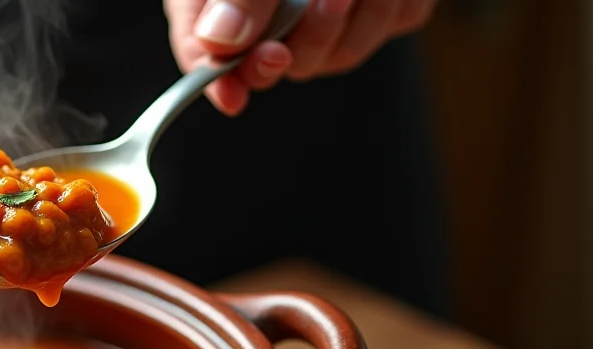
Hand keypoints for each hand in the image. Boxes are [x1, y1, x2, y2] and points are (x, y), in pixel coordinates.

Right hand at [164, 0, 435, 115]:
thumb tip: (220, 38)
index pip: (204, 46)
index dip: (214, 77)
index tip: (232, 96)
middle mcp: (269, 2)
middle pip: (273, 60)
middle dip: (297, 43)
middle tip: (319, 2)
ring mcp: (327, 5)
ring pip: (334, 54)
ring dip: (348, 21)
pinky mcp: (384, 1)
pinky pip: (388, 23)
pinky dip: (388, 3)